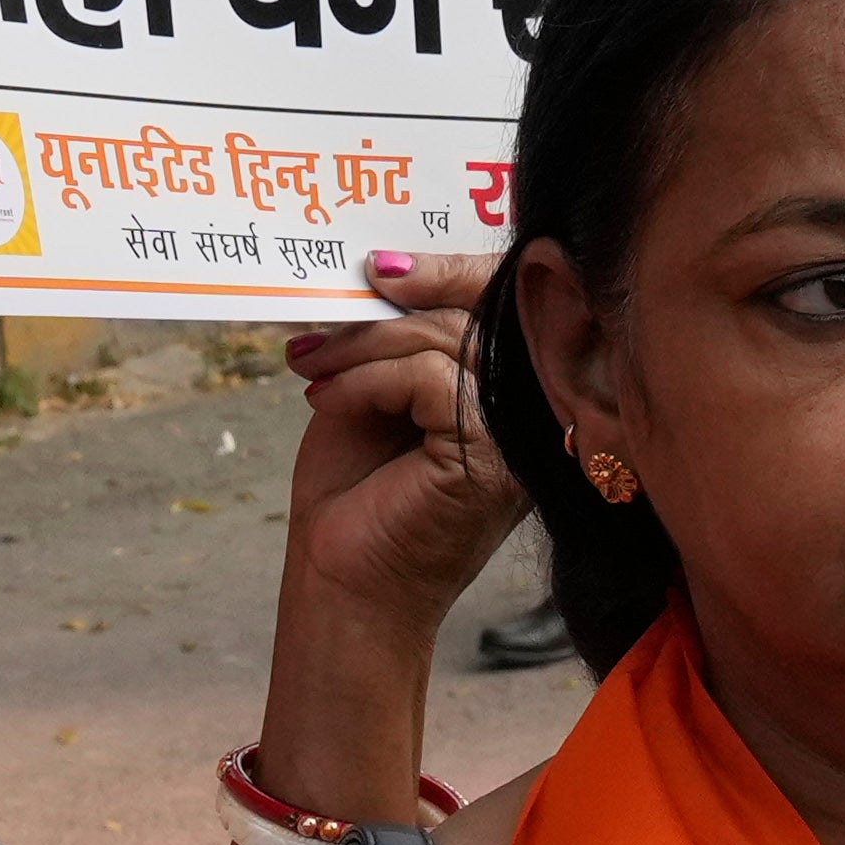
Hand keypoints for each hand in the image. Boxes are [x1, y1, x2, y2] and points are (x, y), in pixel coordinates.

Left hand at [278, 246, 529, 659]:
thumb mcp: (378, 390)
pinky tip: (327, 403)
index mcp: (514, 391)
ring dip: (363, 345)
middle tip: (327, 311)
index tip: (381, 266)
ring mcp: (521, 438)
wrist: (340, 580)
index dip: (454, 270)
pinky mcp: (495, 460)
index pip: (508, 304)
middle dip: (401, 298)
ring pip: (452, 339)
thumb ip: (403, 335)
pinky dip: (368, 381)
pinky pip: (432, 379)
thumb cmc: (358, 492)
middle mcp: (534, 413)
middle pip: (484, 310)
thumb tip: (388, 264)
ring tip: (310, 368)